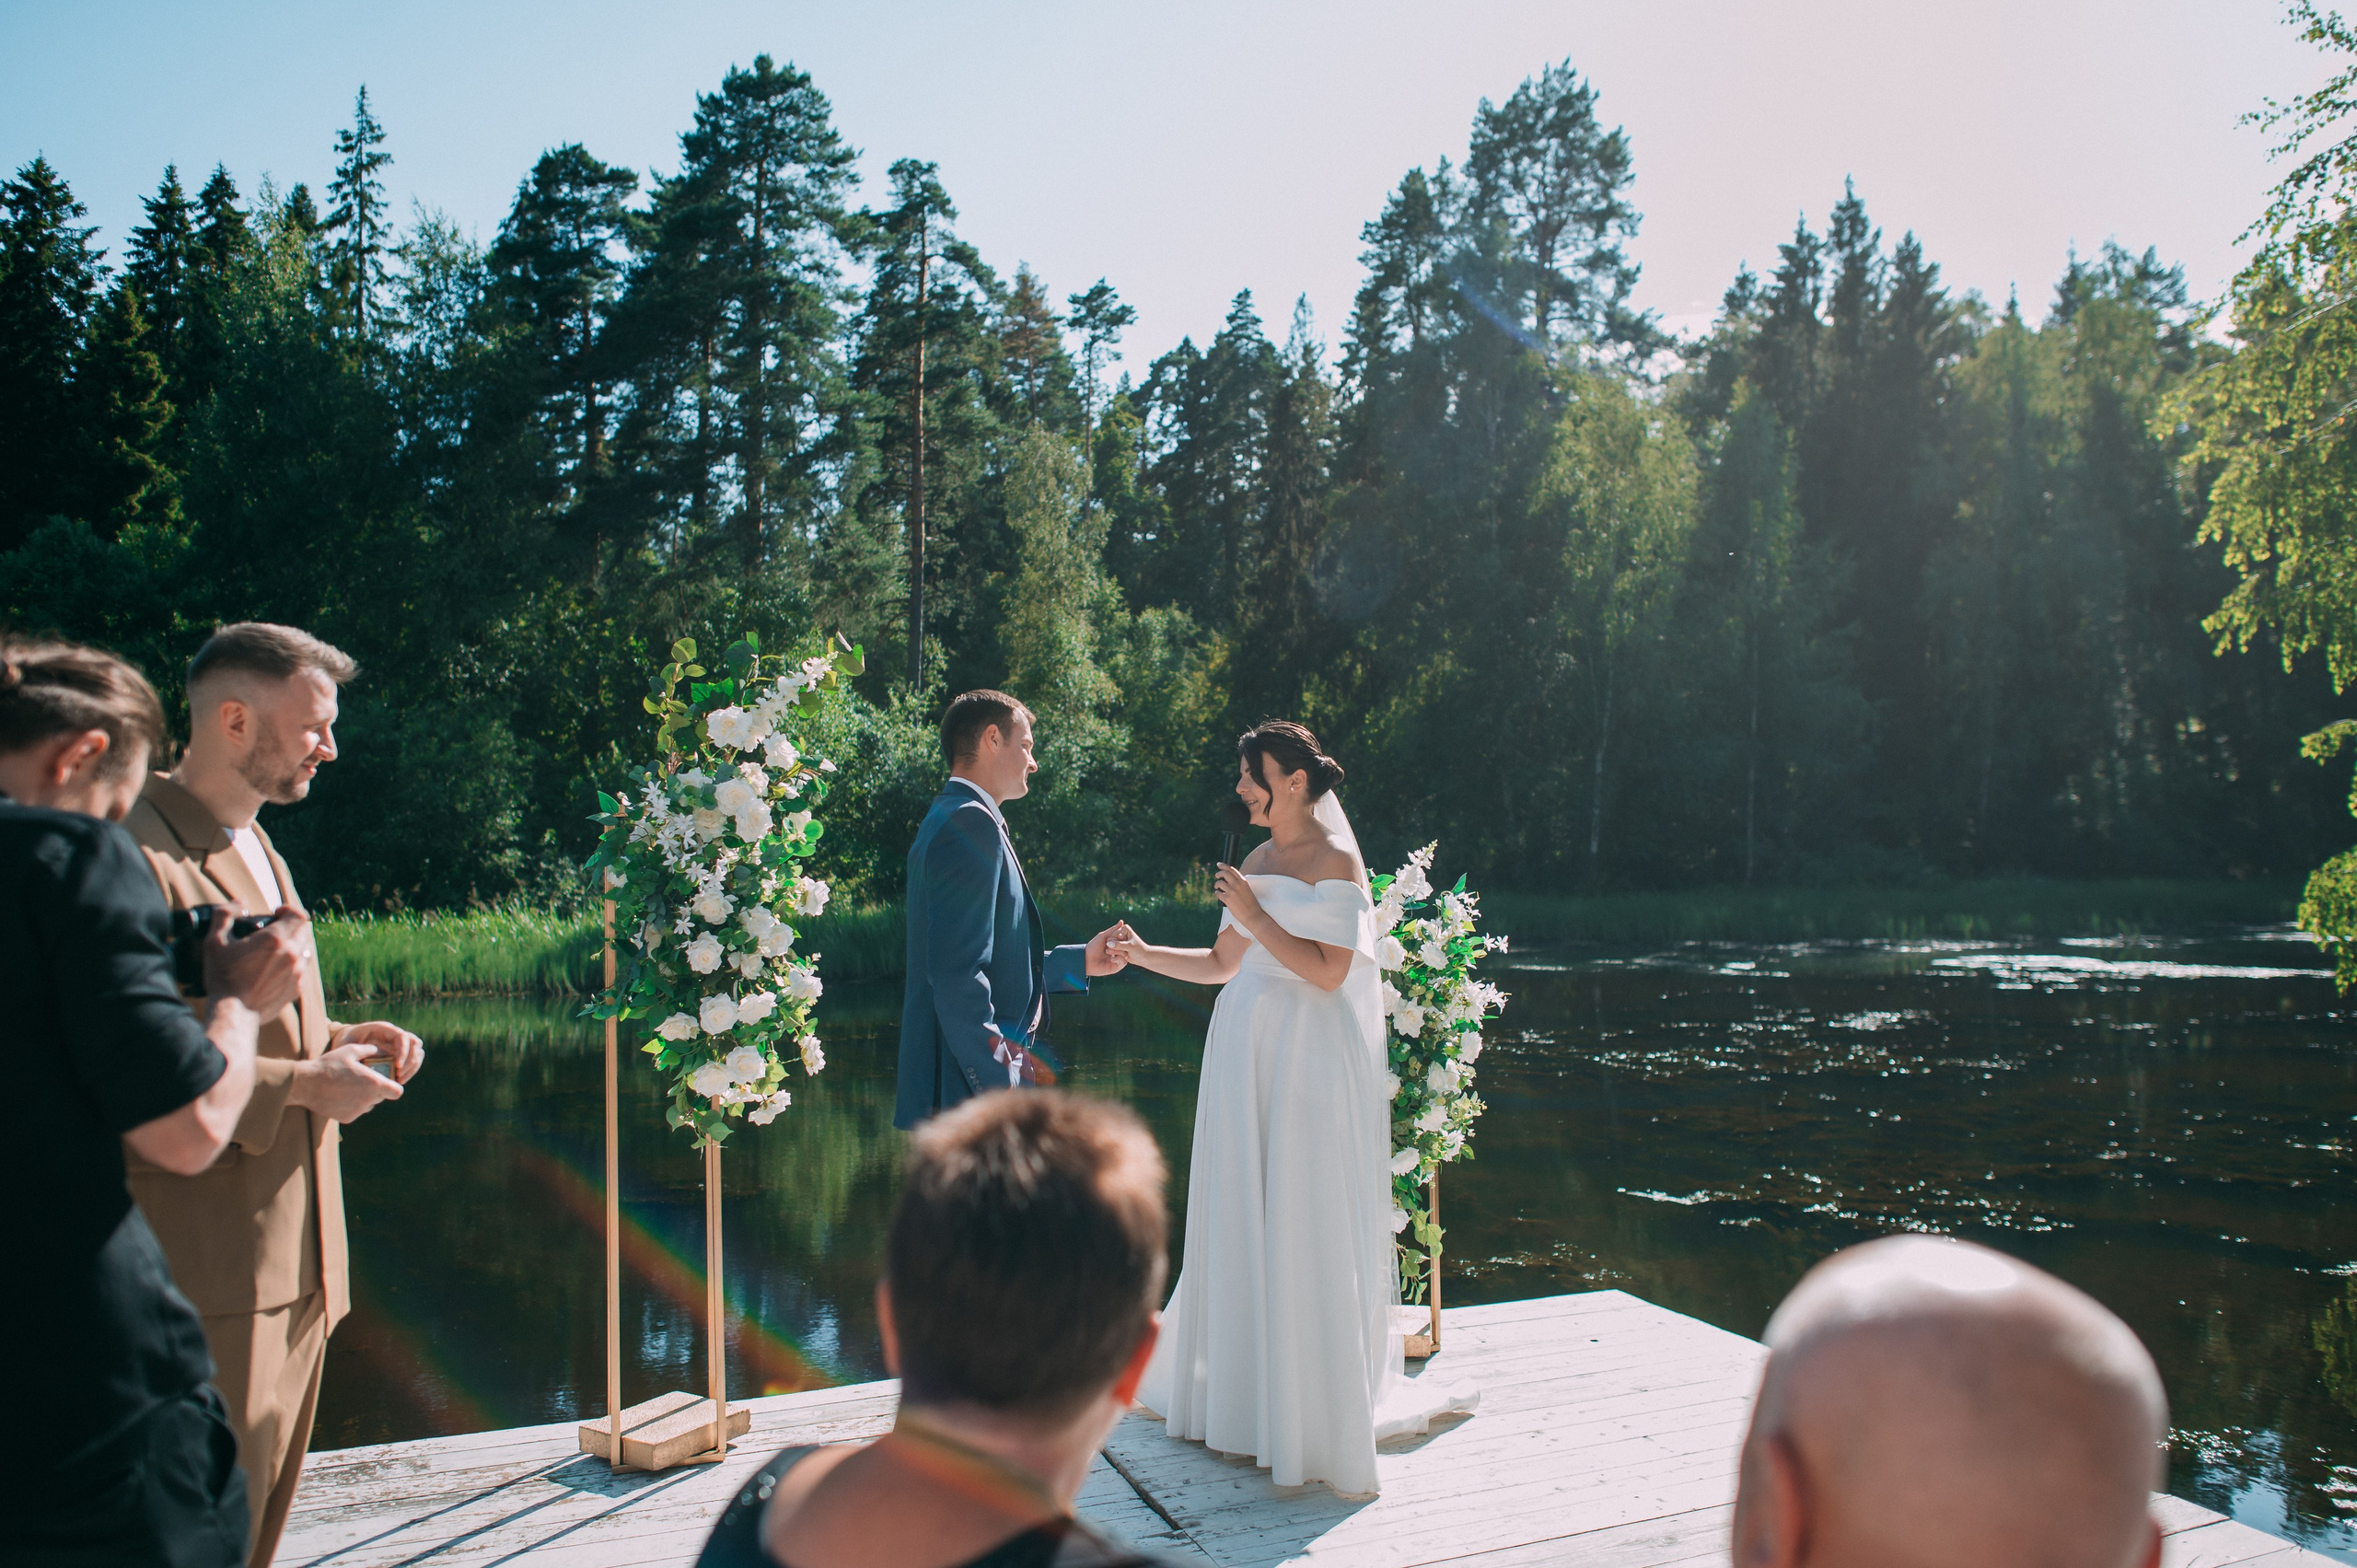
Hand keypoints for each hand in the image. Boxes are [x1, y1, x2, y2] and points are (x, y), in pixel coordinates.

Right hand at [205, 906, 309, 1015]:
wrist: (233, 1013)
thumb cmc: (223, 977)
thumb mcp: (214, 941)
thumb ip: (225, 915)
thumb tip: (239, 903)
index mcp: (276, 939)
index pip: (298, 914)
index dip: (288, 909)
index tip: (275, 914)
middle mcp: (292, 954)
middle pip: (304, 929)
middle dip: (291, 925)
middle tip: (273, 929)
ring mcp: (297, 973)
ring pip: (305, 949)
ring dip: (294, 944)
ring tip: (275, 949)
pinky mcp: (296, 989)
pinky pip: (303, 968)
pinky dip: (294, 963)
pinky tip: (276, 968)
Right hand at [290, 1041, 405, 1122]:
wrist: (305, 1084)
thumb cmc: (329, 1065)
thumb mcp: (351, 1050)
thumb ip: (371, 1050)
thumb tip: (383, 1051)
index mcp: (374, 1084)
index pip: (397, 1092)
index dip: (394, 1086)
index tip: (387, 1081)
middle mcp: (368, 1100)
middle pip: (382, 1097)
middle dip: (376, 1089)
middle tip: (363, 1079)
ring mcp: (358, 1111)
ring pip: (369, 1104)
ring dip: (364, 1097)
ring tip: (349, 1085)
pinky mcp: (347, 1118)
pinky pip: (356, 1111)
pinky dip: (352, 1104)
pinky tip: (340, 1095)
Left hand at [338, 1020, 425, 1083]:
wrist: (346, 1040)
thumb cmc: (345, 1042)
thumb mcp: (345, 1045)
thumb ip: (353, 1051)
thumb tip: (362, 1063)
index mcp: (383, 1029)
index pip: (402, 1037)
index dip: (403, 1051)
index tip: (397, 1067)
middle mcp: (394, 1035)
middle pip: (415, 1044)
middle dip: (410, 1061)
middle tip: (399, 1076)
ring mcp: (399, 1044)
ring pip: (417, 1052)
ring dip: (412, 1067)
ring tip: (400, 1080)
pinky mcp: (400, 1054)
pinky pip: (412, 1061)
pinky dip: (410, 1071)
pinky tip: (399, 1081)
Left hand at [1085, 924, 1128, 976]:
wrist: (1086, 959)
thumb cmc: (1093, 947)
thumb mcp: (1103, 936)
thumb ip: (1113, 929)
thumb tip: (1122, 921)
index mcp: (1115, 945)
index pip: (1124, 940)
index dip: (1122, 937)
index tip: (1117, 936)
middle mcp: (1117, 952)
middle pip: (1126, 947)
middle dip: (1119, 944)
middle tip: (1109, 944)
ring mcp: (1117, 959)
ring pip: (1125, 954)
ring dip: (1117, 951)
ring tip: (1108, 951)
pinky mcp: (1116, 967)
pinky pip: (1123, 961)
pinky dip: (1118, 958)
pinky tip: (1111, 959)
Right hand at [1106, 919, 1144, 967]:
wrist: (1144, 957)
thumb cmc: (1139, 950)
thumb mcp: (1129, 947)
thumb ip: (1119, 945)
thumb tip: (1108, 944)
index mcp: (1124, 928)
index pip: (1112, 936)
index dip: (1116, 944)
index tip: (1126, 947)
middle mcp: (1121, 932)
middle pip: (1110, 941)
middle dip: (1116, 949)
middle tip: (1126, 951)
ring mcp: (1119, 940)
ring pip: (1110, 946)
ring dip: (1116, 952)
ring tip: (1126, 954)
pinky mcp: (1118, 946)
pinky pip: (1112, 951)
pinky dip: (1116, 955)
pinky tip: (1123, 956)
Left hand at [1212, 864, 1263, 928]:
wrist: (1253, 915)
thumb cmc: (1251, 904)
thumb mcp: (1247, 890)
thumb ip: (1239, 884)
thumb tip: (1228, 881)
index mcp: (1243, 882)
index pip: (1232, 869)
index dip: (1224, 865)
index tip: (1219, 864)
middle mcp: (1237, 885)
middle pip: (1224, 874)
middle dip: (1219, 873)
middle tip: (1217, 875)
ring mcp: (1232, 892)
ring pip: (1219, 883)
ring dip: (1217, 884)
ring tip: (1217, 887)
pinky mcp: (1227, 899)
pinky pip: (1218, 893)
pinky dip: (1217, 893)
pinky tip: (1218, 895)